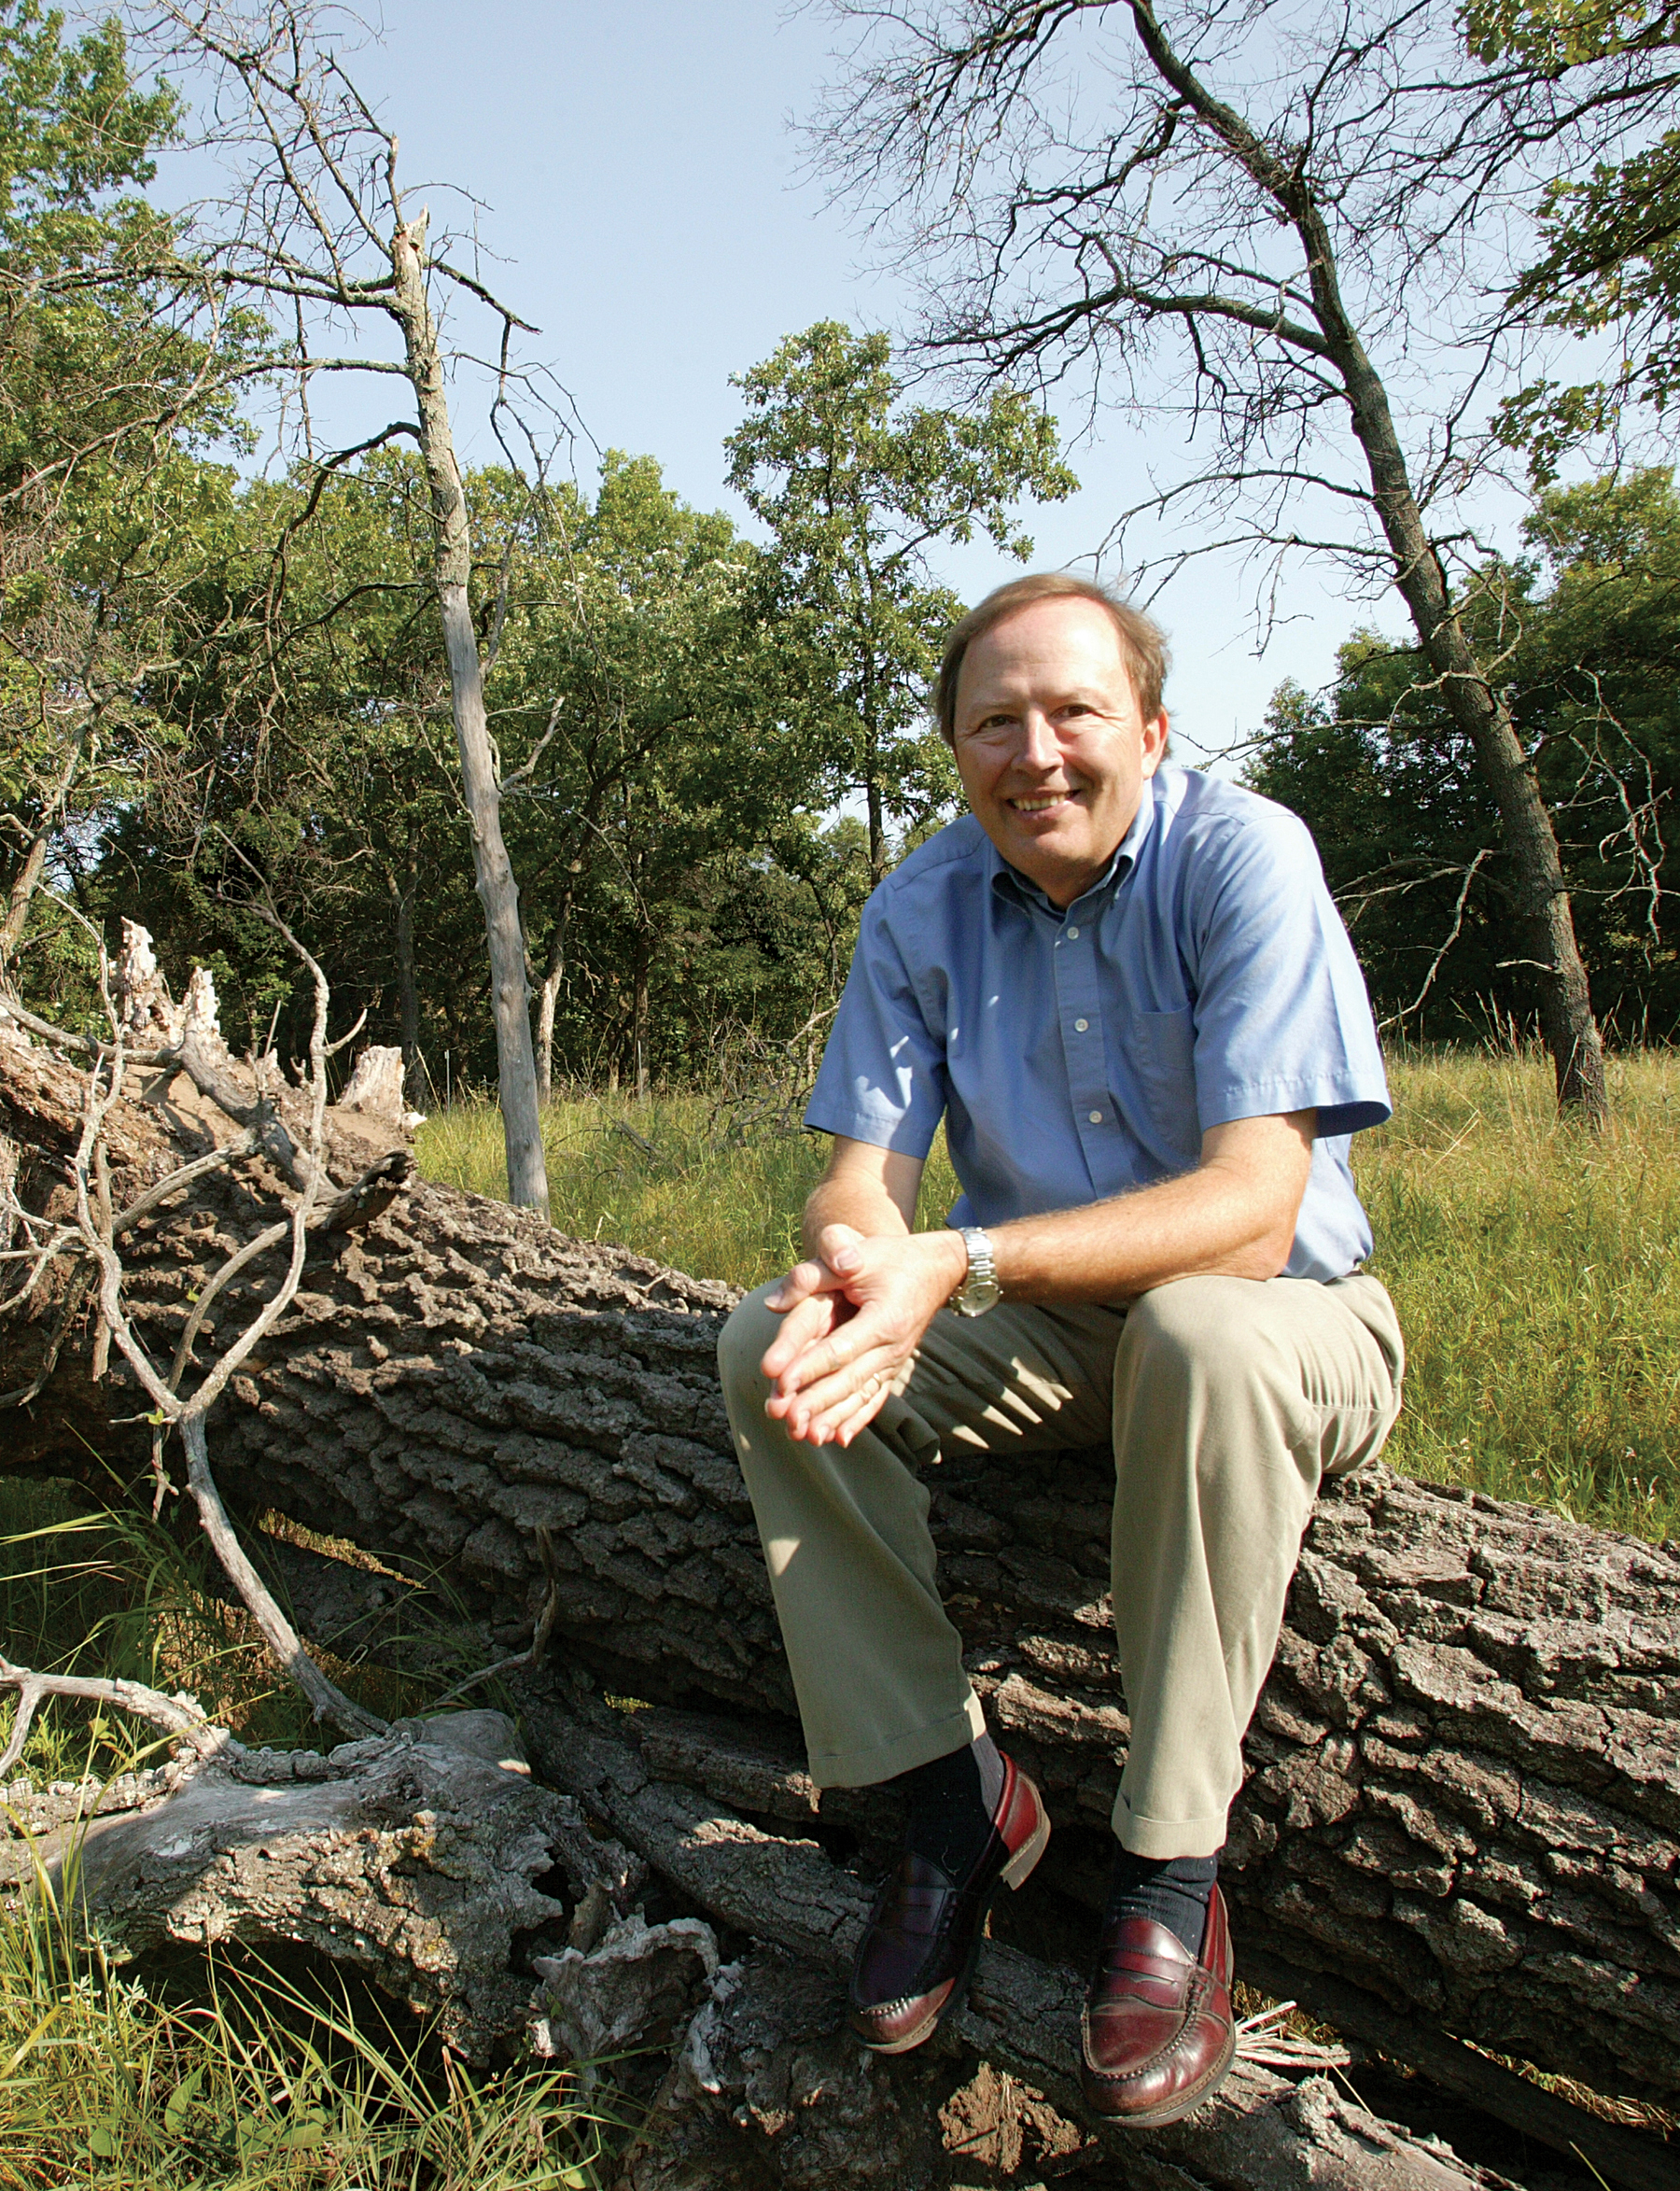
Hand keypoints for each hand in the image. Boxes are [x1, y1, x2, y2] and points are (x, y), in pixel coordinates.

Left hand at [758, 1224, 967, 1447]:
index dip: (811, 1365)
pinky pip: (875, 1398)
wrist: (935, 1269)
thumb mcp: (856, 1255)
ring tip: (803, 1436)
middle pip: (849, 1379)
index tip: (781, 1381)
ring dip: (831, 1417)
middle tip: (782, 1417)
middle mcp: (893, 1346)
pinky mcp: (893, 1368)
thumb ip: (814, 1274)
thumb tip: (774, 1301)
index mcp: (884, 1318)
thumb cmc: (890, 1258)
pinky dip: (857, 1419)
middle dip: (815, 1400)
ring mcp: (895, 1361)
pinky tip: (837, 1439)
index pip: (841, 1348)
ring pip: (860, 1395)